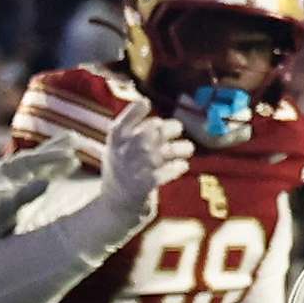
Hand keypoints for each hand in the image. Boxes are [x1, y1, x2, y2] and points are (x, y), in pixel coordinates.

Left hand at [0, 141, 79, 236]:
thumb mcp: (6, 206)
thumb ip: (25, 194)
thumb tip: (46, 183)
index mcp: (9, 169)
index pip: (35, 159)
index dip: (53, 157)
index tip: (71, 155)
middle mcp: (16, 168)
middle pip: (40, 153)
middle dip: (58, 146)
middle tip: (75, 136)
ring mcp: (22, 175)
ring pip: (45, 160)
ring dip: (60, 152)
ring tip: (76, 141)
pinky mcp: (27, 184)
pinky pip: (46, 172)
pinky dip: (59, 167)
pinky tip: (72, 164)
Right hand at [97, 98, 195, 224]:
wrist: (115, 201)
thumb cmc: (121, 167)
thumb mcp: (116, 145)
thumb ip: (130, 126)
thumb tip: (145, 101)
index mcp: (116, 137)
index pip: (127, 116)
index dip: (138, 108)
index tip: (146, 103)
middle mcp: (124, 149)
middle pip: (152, 131)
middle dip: (170, 127)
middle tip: (178, 128)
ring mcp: (134, 167)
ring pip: (163, 152)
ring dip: (181, 148)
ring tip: (188, 148)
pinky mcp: (144, 184)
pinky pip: (166, 173)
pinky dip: (177, 168)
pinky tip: (182, 165)